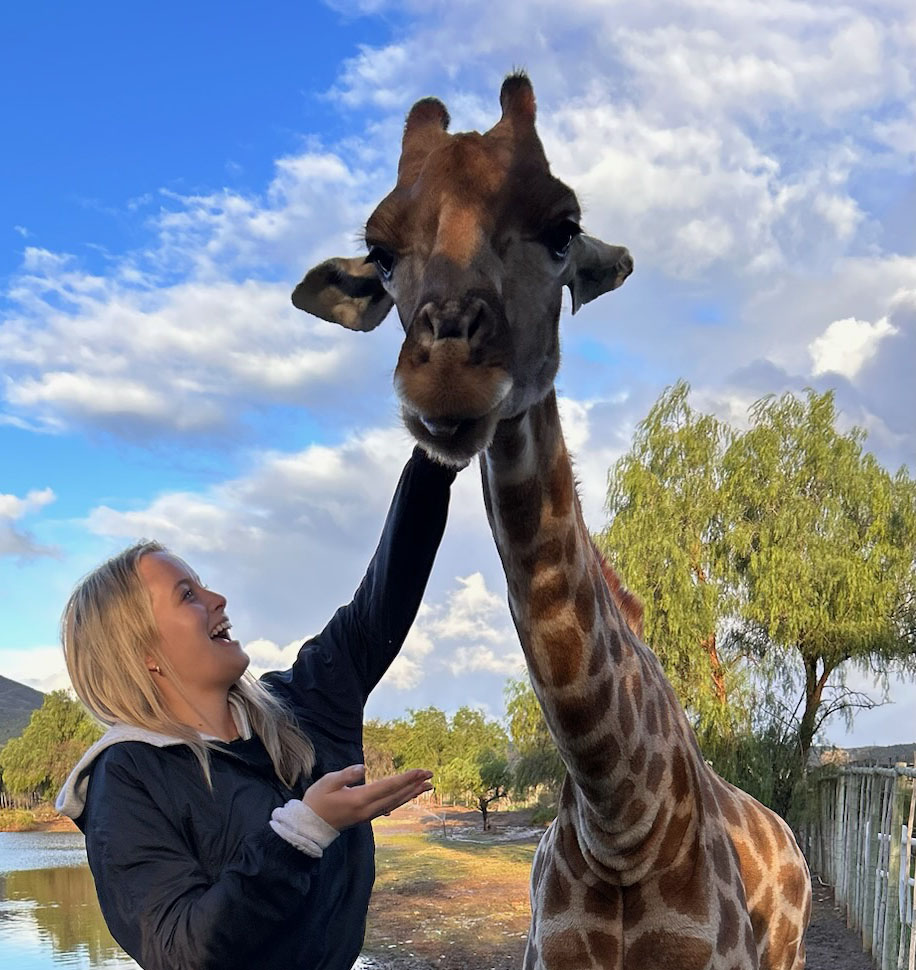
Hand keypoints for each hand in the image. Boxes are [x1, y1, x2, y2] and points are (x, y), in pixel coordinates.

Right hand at [302, 764, 432, 830]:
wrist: (310, 827)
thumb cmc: (317, 801)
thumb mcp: (327, 783)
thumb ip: (346, 775)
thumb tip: (362, 768)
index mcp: (359, 799)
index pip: (388, 787)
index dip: (405, 778)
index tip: (420, 771)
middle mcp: (367, 809)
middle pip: (396, 796)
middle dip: (414, 784)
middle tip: (430, 775)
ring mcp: (367, 815)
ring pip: (395, 803)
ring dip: (411, 793)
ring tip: (426, 786)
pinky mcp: (365, 817)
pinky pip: (388, 807)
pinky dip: (400, 800)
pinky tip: (407, 797)